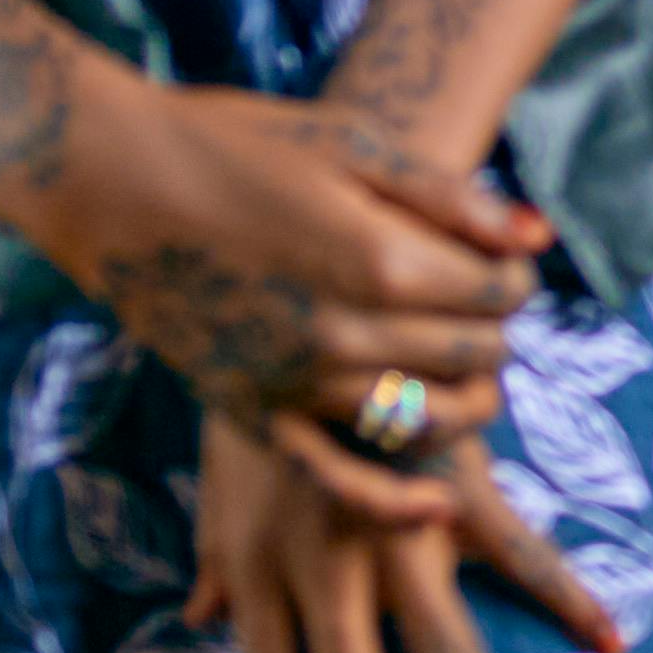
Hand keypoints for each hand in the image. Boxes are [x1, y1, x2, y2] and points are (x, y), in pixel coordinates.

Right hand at [14, 71, 550, 515]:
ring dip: (463, 397)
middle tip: (478, 305)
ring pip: (424, 419)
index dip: (515, 277)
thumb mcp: (353, 147)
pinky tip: (436, 506)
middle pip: (473, 356)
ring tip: (458, 363)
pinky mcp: (251, 413)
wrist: (113, 183)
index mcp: (378, 259)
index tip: (501, 261)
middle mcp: (342, 334)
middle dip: (494, 331)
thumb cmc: (238, 147)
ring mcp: (294, 383)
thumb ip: (452, 198)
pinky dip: (393, 502)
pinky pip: (335, 481)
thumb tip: (539, 239)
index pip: (499, 293)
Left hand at [193, 409, 626, 652]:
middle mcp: (324, 570)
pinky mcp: (454, 484)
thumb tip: (200, 622)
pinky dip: (566, 597)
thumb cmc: (264, 380)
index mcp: (262, 574)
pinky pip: (518, 552)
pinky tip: (609, 639)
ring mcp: (394, 532)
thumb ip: (218, 556)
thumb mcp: (225, 477)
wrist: (312, 287)